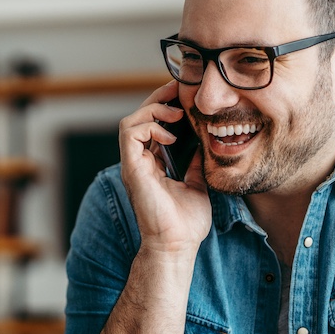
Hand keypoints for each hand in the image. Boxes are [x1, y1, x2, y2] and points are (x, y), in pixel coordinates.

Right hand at [118, 82, 211, 255]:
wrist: (177, 245)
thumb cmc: (186, 223)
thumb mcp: (197, 184)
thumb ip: (195, 164)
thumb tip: (204, 145)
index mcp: (153, 164)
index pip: (153, 127)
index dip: (166, 107)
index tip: (185, 96)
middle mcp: (140, 162)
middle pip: (140, 119)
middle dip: (158, 99)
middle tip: (179, 88)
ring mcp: (134, 165)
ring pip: (131, 121)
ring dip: (153, 110)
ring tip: (175, 112)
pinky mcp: (132, 168)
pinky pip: (130, 133)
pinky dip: (149, 126)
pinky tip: (170, 135)